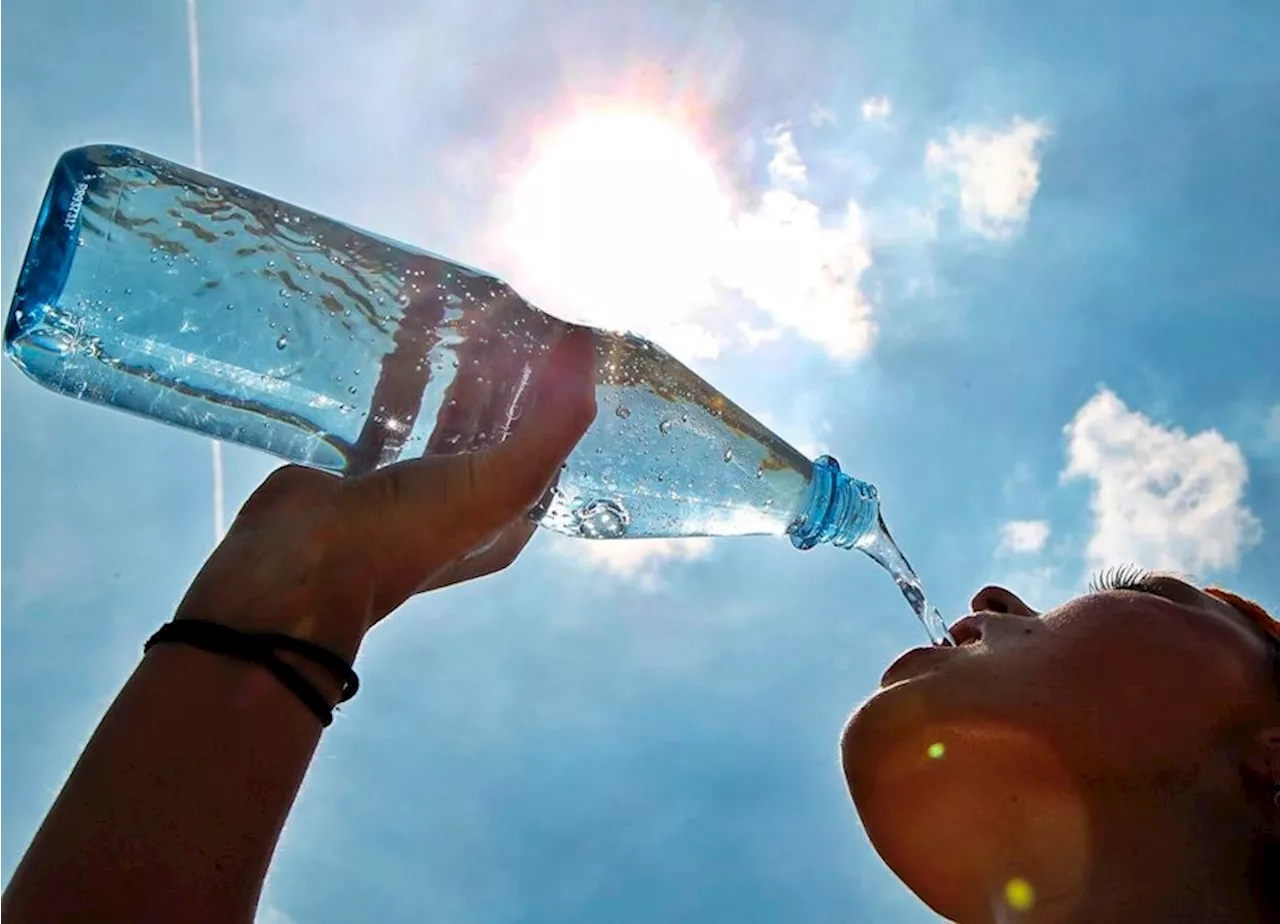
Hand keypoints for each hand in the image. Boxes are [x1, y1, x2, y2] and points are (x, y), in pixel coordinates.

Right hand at [174, 329, 596, 661]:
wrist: (300, 567)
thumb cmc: (410, 532)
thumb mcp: (503, 481)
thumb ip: (557, 419)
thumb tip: (588, 347)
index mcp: (505, 518)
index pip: (545, 442)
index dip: (554, 389)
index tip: (553, 333)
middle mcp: (462, 506)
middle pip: (495, 423)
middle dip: (504, 368)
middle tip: (506, 309)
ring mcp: (408, 490)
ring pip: (441, 412)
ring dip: (452, 362)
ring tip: (459, 307)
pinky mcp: (360, 470)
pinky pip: (386, 409)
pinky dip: (397, 371)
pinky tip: (404, 329)